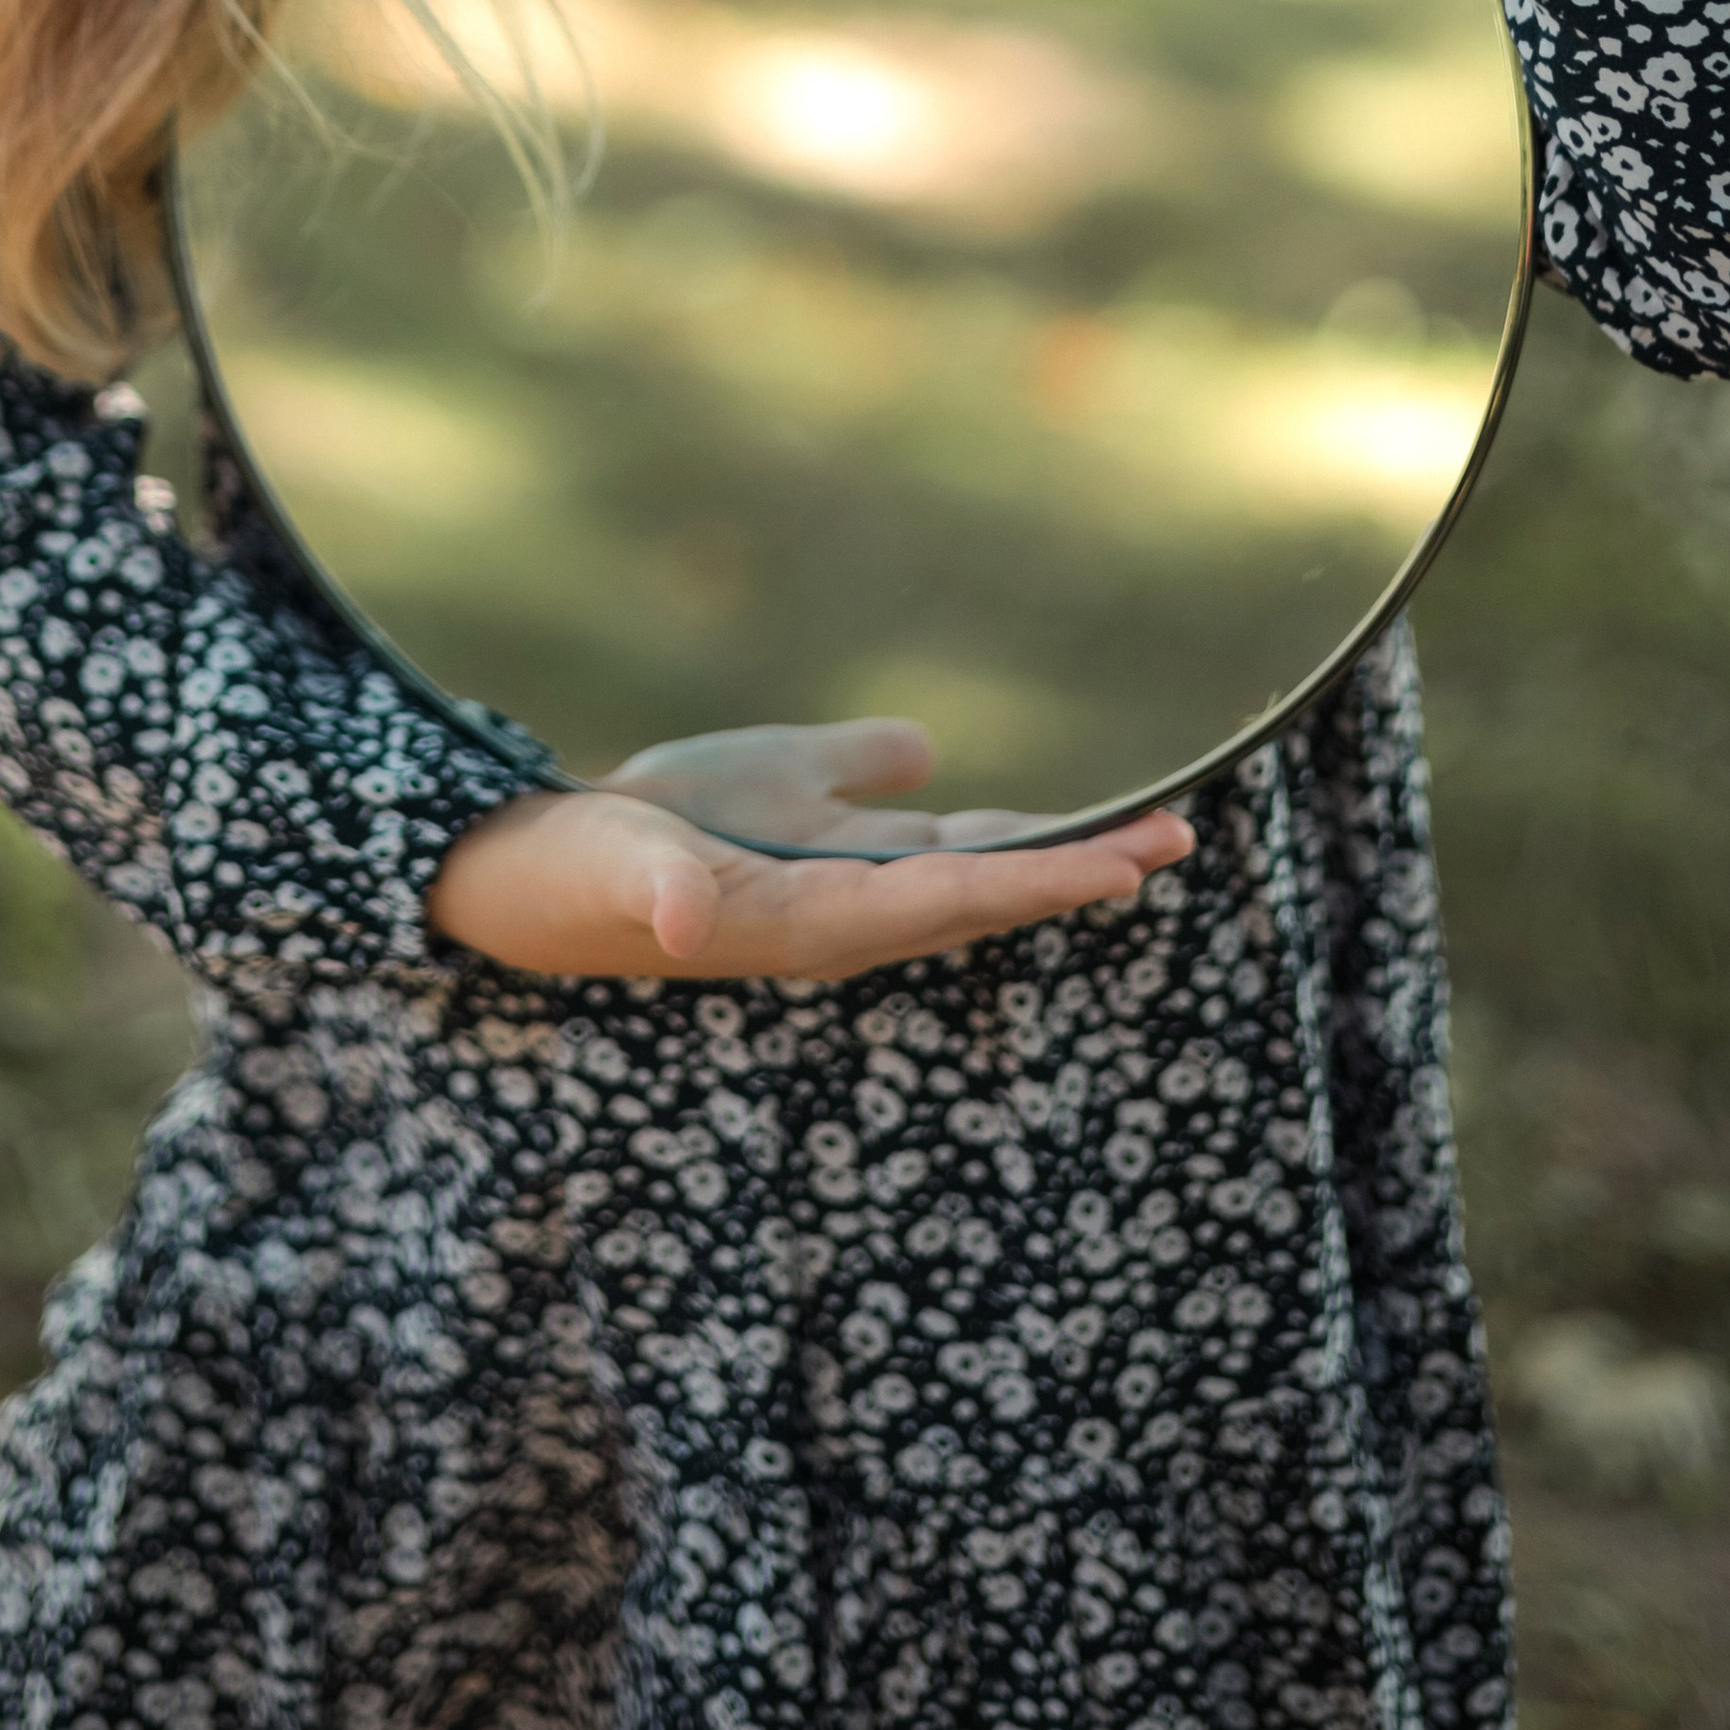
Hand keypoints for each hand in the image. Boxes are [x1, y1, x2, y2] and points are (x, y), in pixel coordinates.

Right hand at [424, 714, 1194, 979]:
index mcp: (814, 916)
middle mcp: (849, 907)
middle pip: (990, 888)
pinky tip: (1062, 813)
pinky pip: (934, 833)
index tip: (1119, 866)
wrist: (550, 869)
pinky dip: (1001, 824)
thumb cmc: (587, 870)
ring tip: (1153, 828)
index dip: (1037, 880)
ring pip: (976, 861)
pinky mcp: (828, 839)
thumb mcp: (617, 868)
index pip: (951, 899)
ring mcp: (845, 877)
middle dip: (1082, 867)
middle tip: (1178, 837)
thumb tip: (684, 908)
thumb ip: (659, 885)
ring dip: (1059, 847)